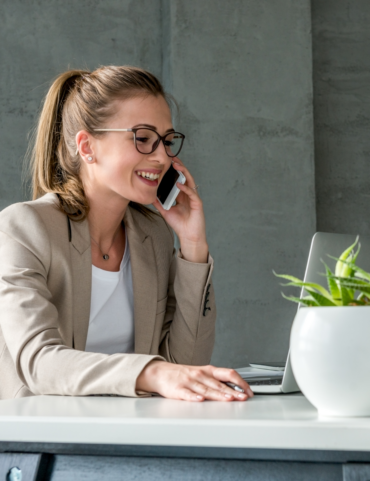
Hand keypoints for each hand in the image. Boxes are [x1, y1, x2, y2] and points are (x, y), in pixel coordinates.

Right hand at [136, 361, 253, 401]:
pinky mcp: (178, 389)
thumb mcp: (202, 373)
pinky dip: (194, 397)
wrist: (160, 373)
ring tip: (229, 399)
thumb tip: (235, 388)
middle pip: (219, 384)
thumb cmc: (183, 375)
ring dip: (218, 394)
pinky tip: (200, 399)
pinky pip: (187, 394)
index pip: (228, 373)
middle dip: (233, 391)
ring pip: (206, 389)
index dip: (240, 382)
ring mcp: (189, 382)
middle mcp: (200, 375)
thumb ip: (216, 380)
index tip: (248, 390)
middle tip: (244, 397)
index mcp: (208, 371)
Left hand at [152, 158, 207, 262]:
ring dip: (184, 172)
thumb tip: (149, 195)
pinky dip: (185, 188)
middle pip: (185, 176)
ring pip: (190, 181)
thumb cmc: (179, 224)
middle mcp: (189, 194)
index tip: (167, 162)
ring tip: (177, 165)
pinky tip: (179, 183)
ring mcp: (194, 198)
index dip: (174, 170)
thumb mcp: (165, 211)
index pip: (178, 178)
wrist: (188, 237)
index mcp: (182, 195)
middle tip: (172, 157)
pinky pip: (192, 193)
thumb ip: (159, 202)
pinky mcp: (198, 203)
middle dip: (179, 166)